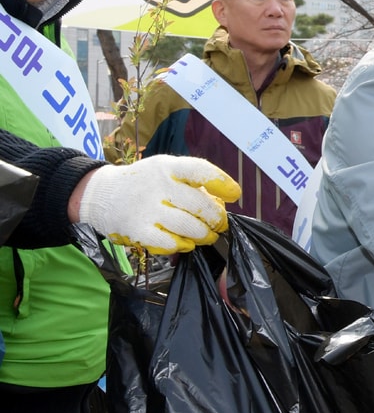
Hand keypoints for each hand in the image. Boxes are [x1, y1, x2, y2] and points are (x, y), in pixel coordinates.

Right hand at [77, 156, 241, 254]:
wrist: (100, 195)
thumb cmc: (145, 184)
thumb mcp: (165, 172)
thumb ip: (191, 185)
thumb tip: (221, 205)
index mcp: (168, 167)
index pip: (200, 170)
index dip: (222, 183)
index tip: (235, 195)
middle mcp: (158, 185)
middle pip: (200, 205)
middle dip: (216, 219)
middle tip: (219, 225)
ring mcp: (146, 208)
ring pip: (189, 227)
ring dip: (203, 235)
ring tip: (205, 236)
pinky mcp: (137, 230)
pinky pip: (169, 243)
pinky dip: (182, 245)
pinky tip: (184, 243)